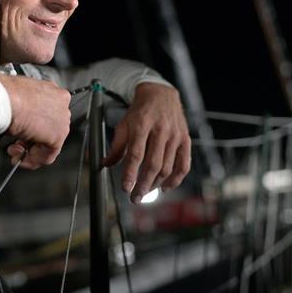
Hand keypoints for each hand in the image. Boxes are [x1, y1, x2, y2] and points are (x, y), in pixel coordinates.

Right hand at [0, 73, 70, 169]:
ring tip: (15, 150)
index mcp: (52, 91)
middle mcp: (61, 104)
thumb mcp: (18, 99)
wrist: (6, 99)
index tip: (22, 132)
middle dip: (31, 140)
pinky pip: (48, 154)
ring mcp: (62, 119)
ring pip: (50, 143)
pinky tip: (21, 159)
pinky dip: (34, 160)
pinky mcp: (58, 135)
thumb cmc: (6, 94)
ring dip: (30, 151)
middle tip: (17, 143)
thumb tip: (23, 122)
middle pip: (49, 129)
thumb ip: (26, 110)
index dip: (33, 127)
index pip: (47, 114)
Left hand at [102, 82, 190, 202]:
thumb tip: (105, 165)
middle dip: (143, 185)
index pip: (136, 154)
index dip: (130, 173)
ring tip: (145, 192)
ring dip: (156, 184)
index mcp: (142, 124)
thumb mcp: (124, 124)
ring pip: (167, 167)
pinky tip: (165, 187)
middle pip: (153, 164)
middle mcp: (160, 130)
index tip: (125, 188)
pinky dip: (175, 179)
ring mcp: (175, 136)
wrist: (161, 94)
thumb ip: (116, 146)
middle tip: (134, 198)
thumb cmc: (140, 112)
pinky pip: (183, 165)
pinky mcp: (185, 140)